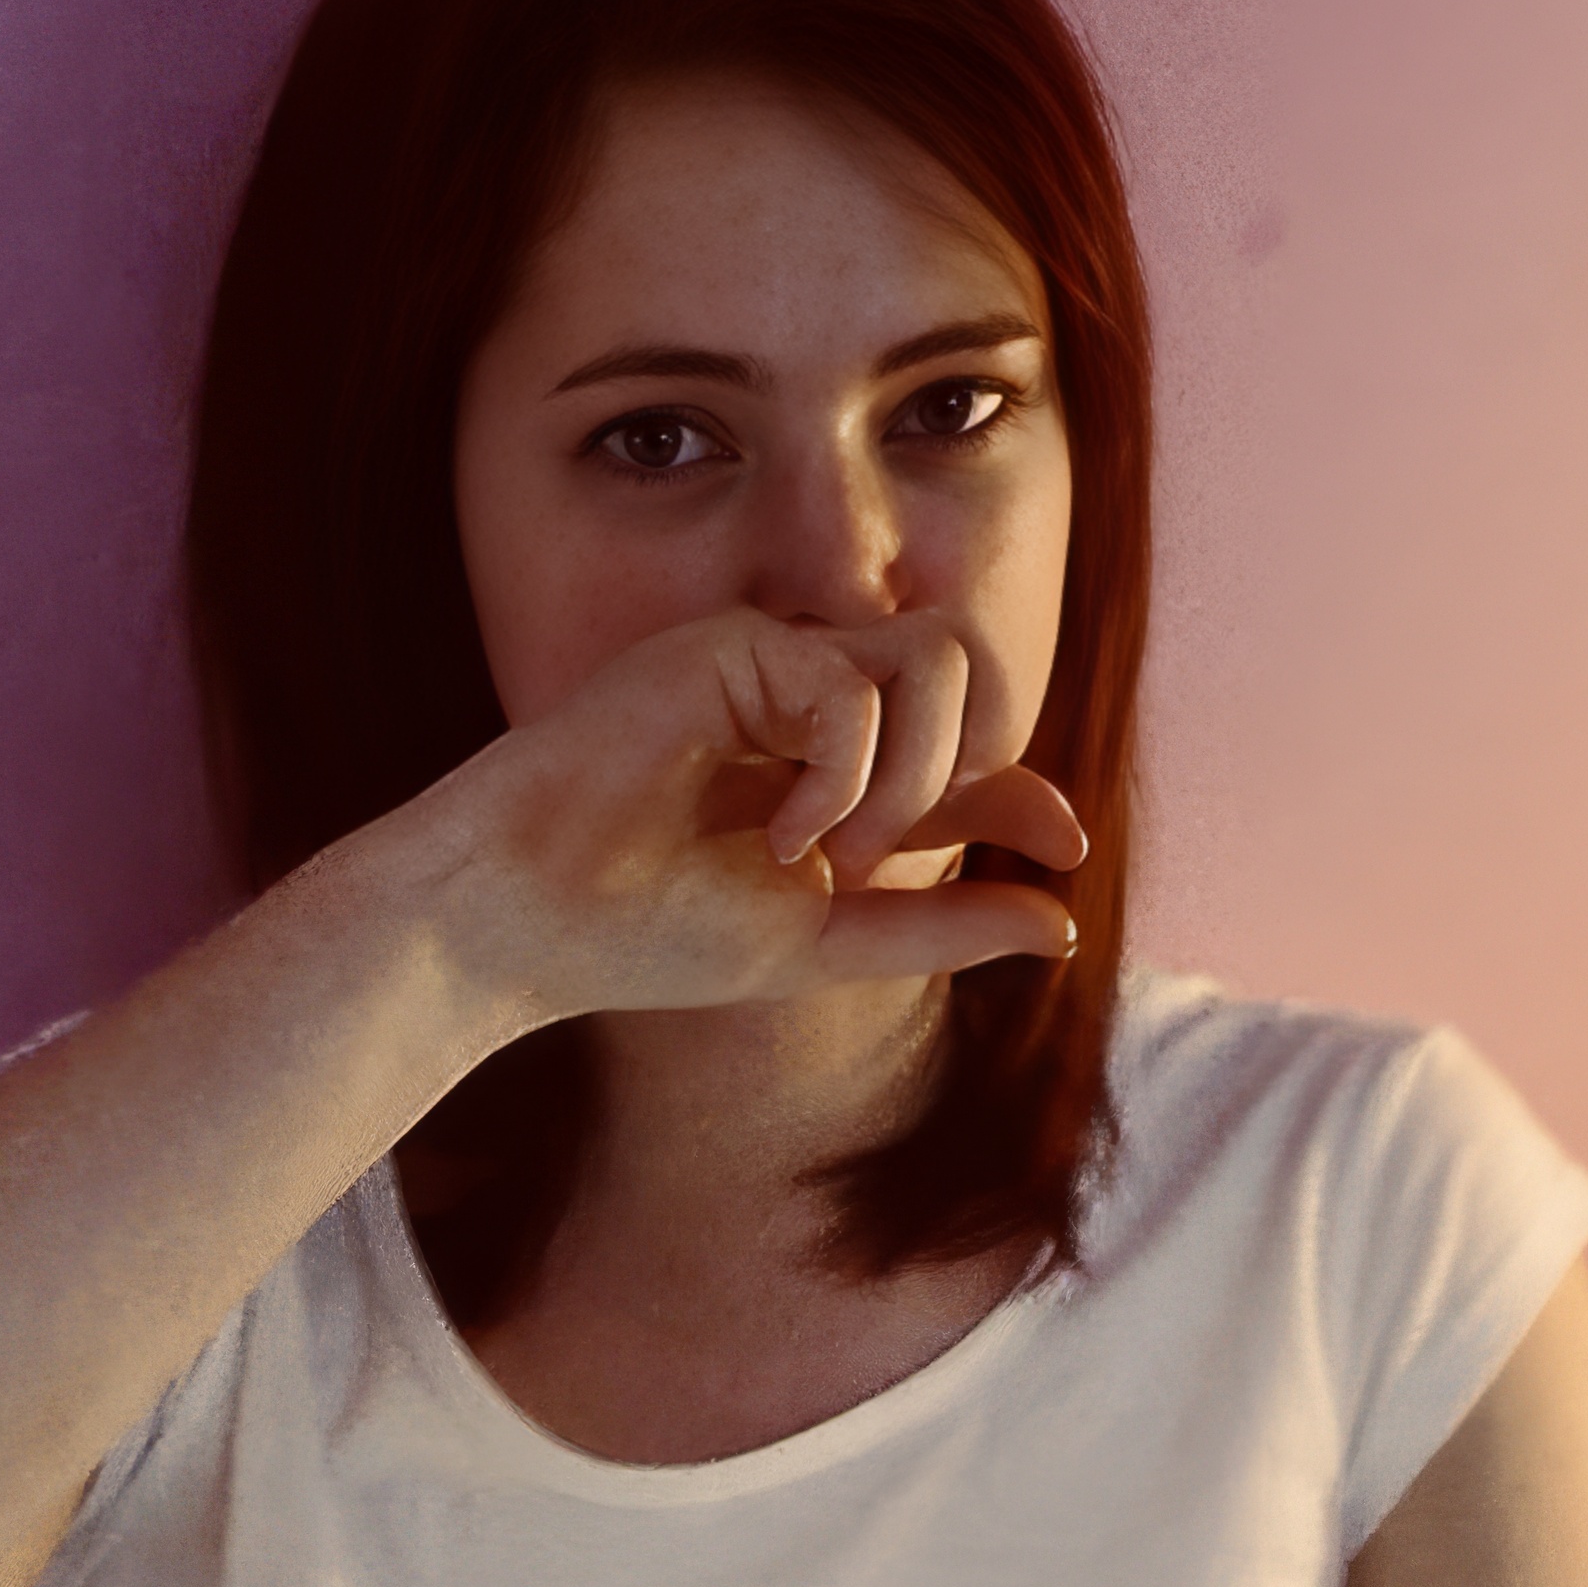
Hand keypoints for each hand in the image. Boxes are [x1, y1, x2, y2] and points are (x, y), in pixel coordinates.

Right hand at [415, 604, 1088, 1025]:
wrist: (521, 923)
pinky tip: (780, 835)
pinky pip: (852, 686)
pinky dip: (841, 773)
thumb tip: (1066, 922)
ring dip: (912, 771)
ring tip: (834, 851)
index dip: (1023, 781)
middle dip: (968, 766)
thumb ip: (940, 925)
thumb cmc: (644, 938)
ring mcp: (768, 661)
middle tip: (881, 856)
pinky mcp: (730, 646)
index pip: (961, 740)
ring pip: (933, 657)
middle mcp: (803, 696)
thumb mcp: (821, 940)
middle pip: (967, 667)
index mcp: (824, 760)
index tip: (1066, 845)